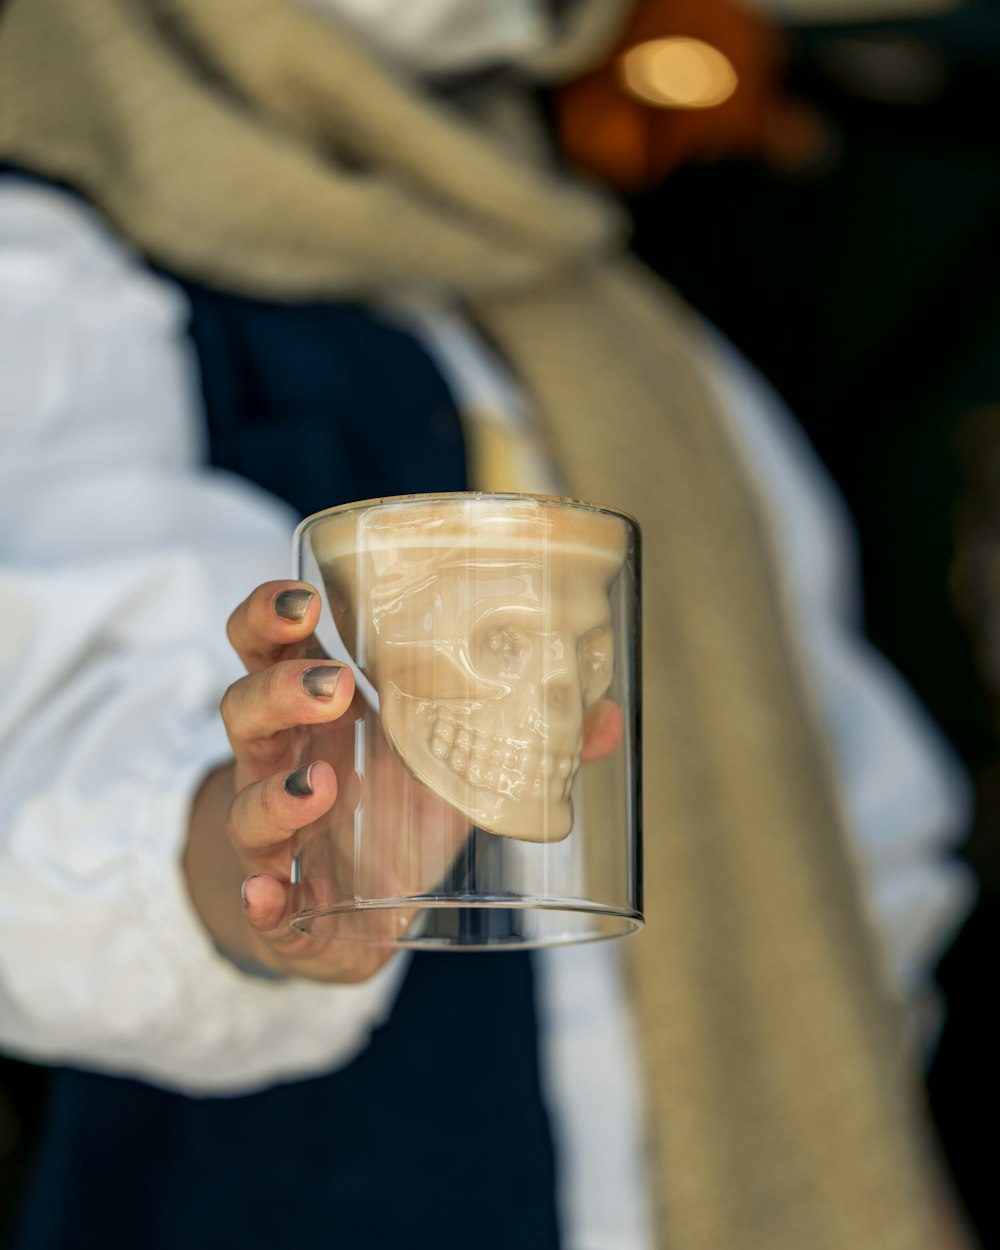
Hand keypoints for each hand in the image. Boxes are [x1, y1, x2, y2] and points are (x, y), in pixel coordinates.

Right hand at [184, 581, 628, 983]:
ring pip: (245, 803)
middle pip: (245, 709)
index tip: (305, 596)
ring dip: (277, 793)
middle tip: (337, 686)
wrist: (345, 913)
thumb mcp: (449, 770)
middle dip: (282, 691)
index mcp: (315, 713)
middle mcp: (280, 764)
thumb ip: (518, 741)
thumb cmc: (387, 814)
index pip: (267, 647)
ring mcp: (273, 835)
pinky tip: (269, 895)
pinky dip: (261, 898)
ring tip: (322, 784)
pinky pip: (257, 899)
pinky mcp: (282, 906)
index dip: (268, 616)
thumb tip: (608, 719)